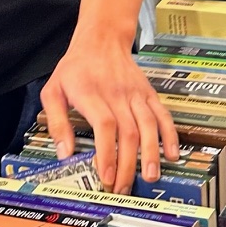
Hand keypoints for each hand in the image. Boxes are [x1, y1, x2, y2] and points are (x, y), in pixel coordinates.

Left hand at [41, 29, 178, 190]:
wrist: (101, 39)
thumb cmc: (75, 68)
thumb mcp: (53, 90)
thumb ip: (56, 123)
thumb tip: (64, 153)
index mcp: (91, 93)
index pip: (105, 125)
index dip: (107, 152)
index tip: (106, 176)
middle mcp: (117, 94)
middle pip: (128, 132)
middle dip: (127, 164)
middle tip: (122, 188)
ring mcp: (136, 94)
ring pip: (148, 126)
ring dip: (151, 153)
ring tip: (149, 176)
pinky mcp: (148, 94)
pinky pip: (163, 115)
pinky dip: (170, 135)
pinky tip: (172, 154)